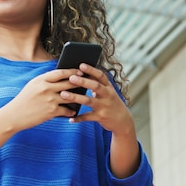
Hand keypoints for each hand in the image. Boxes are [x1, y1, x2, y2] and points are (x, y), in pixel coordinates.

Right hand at [2, 68, 80, 130]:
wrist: (14, 116)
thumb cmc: (24, 100)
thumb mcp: (32, 86)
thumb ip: (45, 81)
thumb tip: (61, 78)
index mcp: (41, 80)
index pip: (61, 72)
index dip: (72, 71)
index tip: (80, 71)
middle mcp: (46, 88)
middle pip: (69, 82)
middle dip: (80, 82)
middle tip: (87, 82)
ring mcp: (50, 100)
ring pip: (71, 96)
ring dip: (78, 97)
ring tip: (84, 98)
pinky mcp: (51, 112)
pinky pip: (67, 110)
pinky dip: (71, 111)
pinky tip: (73, 112)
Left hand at [60, 63, 139, 177]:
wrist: (122, 121)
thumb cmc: (111, 103)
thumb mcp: (107, 92)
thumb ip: (97, 84)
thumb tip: (81, 74)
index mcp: (108, 87)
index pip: (101, 76)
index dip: (91, 70)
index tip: (81, 65)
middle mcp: (108, 95)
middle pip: (95, 86)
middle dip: (83, 82)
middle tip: (71, 78)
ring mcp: (104, 106)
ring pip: (89, 101)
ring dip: (75, 97)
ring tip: (63, 94)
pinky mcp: (101, 117)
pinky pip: (88, 117)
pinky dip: (78, 118)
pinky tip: (70, 118)